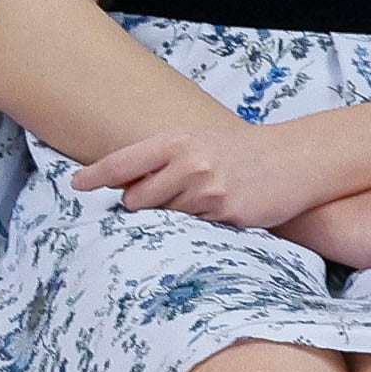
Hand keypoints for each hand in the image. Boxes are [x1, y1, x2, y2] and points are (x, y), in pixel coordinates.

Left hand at [73, 116, 338, 232]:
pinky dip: (199, 228)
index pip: (123, 162)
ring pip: (164, 218)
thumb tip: (124, 184)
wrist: (293, 159)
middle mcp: (188, 164)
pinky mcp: (225, 215)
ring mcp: (206, 191)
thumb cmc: (242, 151)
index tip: (77, 186)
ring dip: (173, 218)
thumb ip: (164, 159)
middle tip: (162, 201)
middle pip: (136, 200)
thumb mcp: (200, 141)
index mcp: (177, 141)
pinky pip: (194, 231)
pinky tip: (219, 212)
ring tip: (201, 202)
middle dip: (141, 206)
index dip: (96, 176)